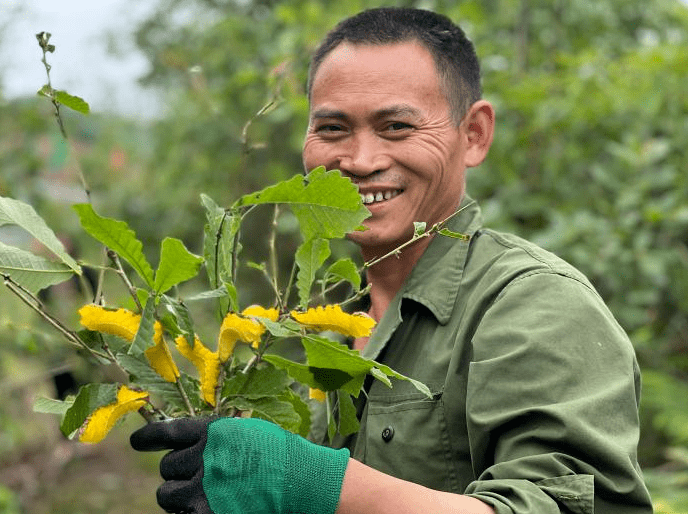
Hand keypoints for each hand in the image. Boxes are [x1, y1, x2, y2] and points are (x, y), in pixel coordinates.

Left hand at [130, 416, 349, 513]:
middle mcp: (203, 457)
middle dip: (178, 474)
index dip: (148, 437)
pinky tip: (207, 508)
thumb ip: (216, 439)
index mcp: (212, 432)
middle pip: (167, 468)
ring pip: (167, 496)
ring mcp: (203, 488)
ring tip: (204, 497)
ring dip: (179, 497)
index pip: (168, 432)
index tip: (136, 442)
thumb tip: (189, 448)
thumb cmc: (280, 455)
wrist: (302, 480)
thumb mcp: (246, 433)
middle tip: (198, 479)